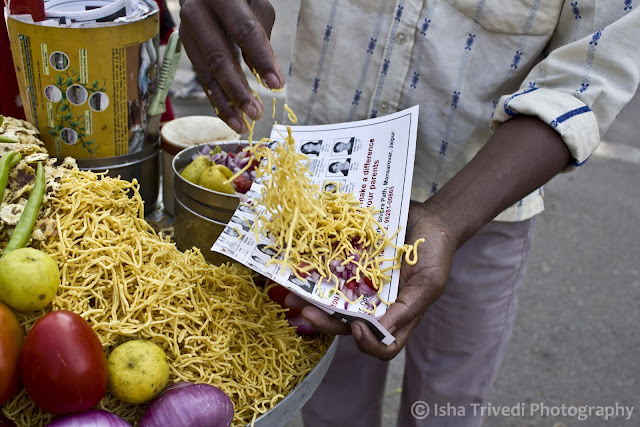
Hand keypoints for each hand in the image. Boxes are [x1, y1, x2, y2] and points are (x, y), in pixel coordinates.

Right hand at [178, 0, 283, 133]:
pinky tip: (230, 116)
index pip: (243, 31)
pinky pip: (202, 77)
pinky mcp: (186, 45)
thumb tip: (261, 75)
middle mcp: (197, 12)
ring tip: (242, 124)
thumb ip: (260, 36)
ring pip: (206, 72)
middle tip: (256, 113)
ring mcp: (187, 30)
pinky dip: (216, 98)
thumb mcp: (255, 5)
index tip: (276, 84)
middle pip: (219, 57)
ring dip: (225, 102)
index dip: (261, 59)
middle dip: (238, 89)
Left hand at [285, 201, 458, 359]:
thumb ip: (408, 309)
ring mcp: (359, 284)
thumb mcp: (430, 284)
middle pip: (345, 324)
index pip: (380, 344)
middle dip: (323, 321)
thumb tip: (379, 331)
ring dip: (309, 299)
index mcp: (395, 316)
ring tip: (290, 292)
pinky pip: (330, 271)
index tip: (356, 327)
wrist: (429, 219)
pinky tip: (300, 267)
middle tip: (305, 311)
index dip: (366, 343)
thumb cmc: (435, 255)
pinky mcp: (350, 263)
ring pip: (331, 299)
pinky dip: (314, 271)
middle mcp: (373, 304)